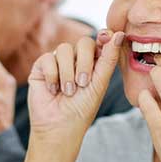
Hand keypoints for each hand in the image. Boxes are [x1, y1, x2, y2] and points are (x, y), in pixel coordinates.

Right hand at [16, 30, 123, 161]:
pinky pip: (48, 58)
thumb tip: (119, 34)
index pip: (100, 41)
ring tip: (68, 92)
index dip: (104, 37)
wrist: (59, 127)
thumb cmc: (82, 109)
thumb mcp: (100, 84)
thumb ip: (109, 59)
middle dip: (84, 62)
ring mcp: (58, 61)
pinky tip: (53, 90)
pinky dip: (52, 75)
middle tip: (83, 82)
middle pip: (84, 42)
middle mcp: (76, 59)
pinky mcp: (41, 67)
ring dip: (67, 72)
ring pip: (64, 49)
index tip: (106, 37)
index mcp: (94, 62)